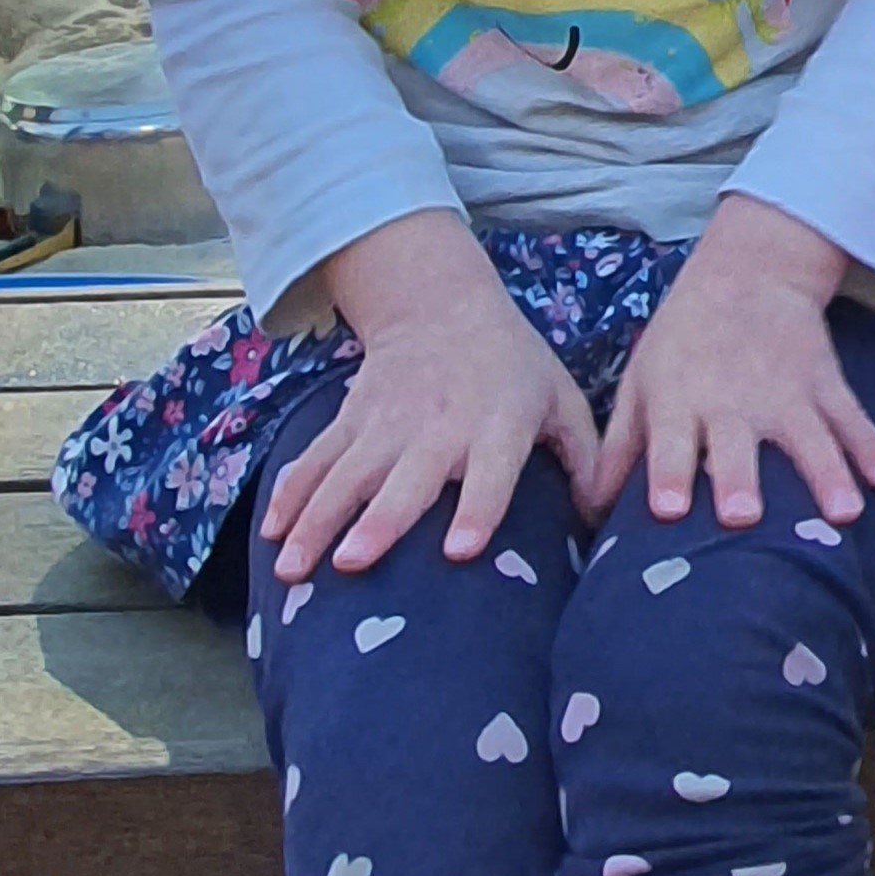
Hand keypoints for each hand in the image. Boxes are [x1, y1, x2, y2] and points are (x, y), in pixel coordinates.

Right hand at [263, 209, 599, 582]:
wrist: (442, 306)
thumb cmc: (513, 368)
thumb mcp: (560, 397)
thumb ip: (585, 454)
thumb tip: (604, 515)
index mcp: (498, 425)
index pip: (491, 472)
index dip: (477, 509)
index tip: (459, 550)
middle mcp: (439, 427)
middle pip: (405, 480)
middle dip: (378, 521)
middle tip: (352, 563)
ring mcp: (386, 424)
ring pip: (346, 476)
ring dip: (317, 520)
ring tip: (292, 568)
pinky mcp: (351, 420)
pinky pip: (316, 460)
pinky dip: (291, 495)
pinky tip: (270, 534)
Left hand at [587, 193, 874, 530]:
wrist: (747, 270)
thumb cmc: (683, 340)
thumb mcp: (641, 382)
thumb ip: (619, 448)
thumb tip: (589, 514)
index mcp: (679, 399)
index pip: (669, 441)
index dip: (666, 474)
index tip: (667, 510)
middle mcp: (731, 399)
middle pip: (735, 445)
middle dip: (739, 479)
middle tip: (744, 517)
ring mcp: (785, 390)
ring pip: (808, 437)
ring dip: (825, 474)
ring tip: (843, 513)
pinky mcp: (824, 380)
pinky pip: (850, 416)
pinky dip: (870, 445)